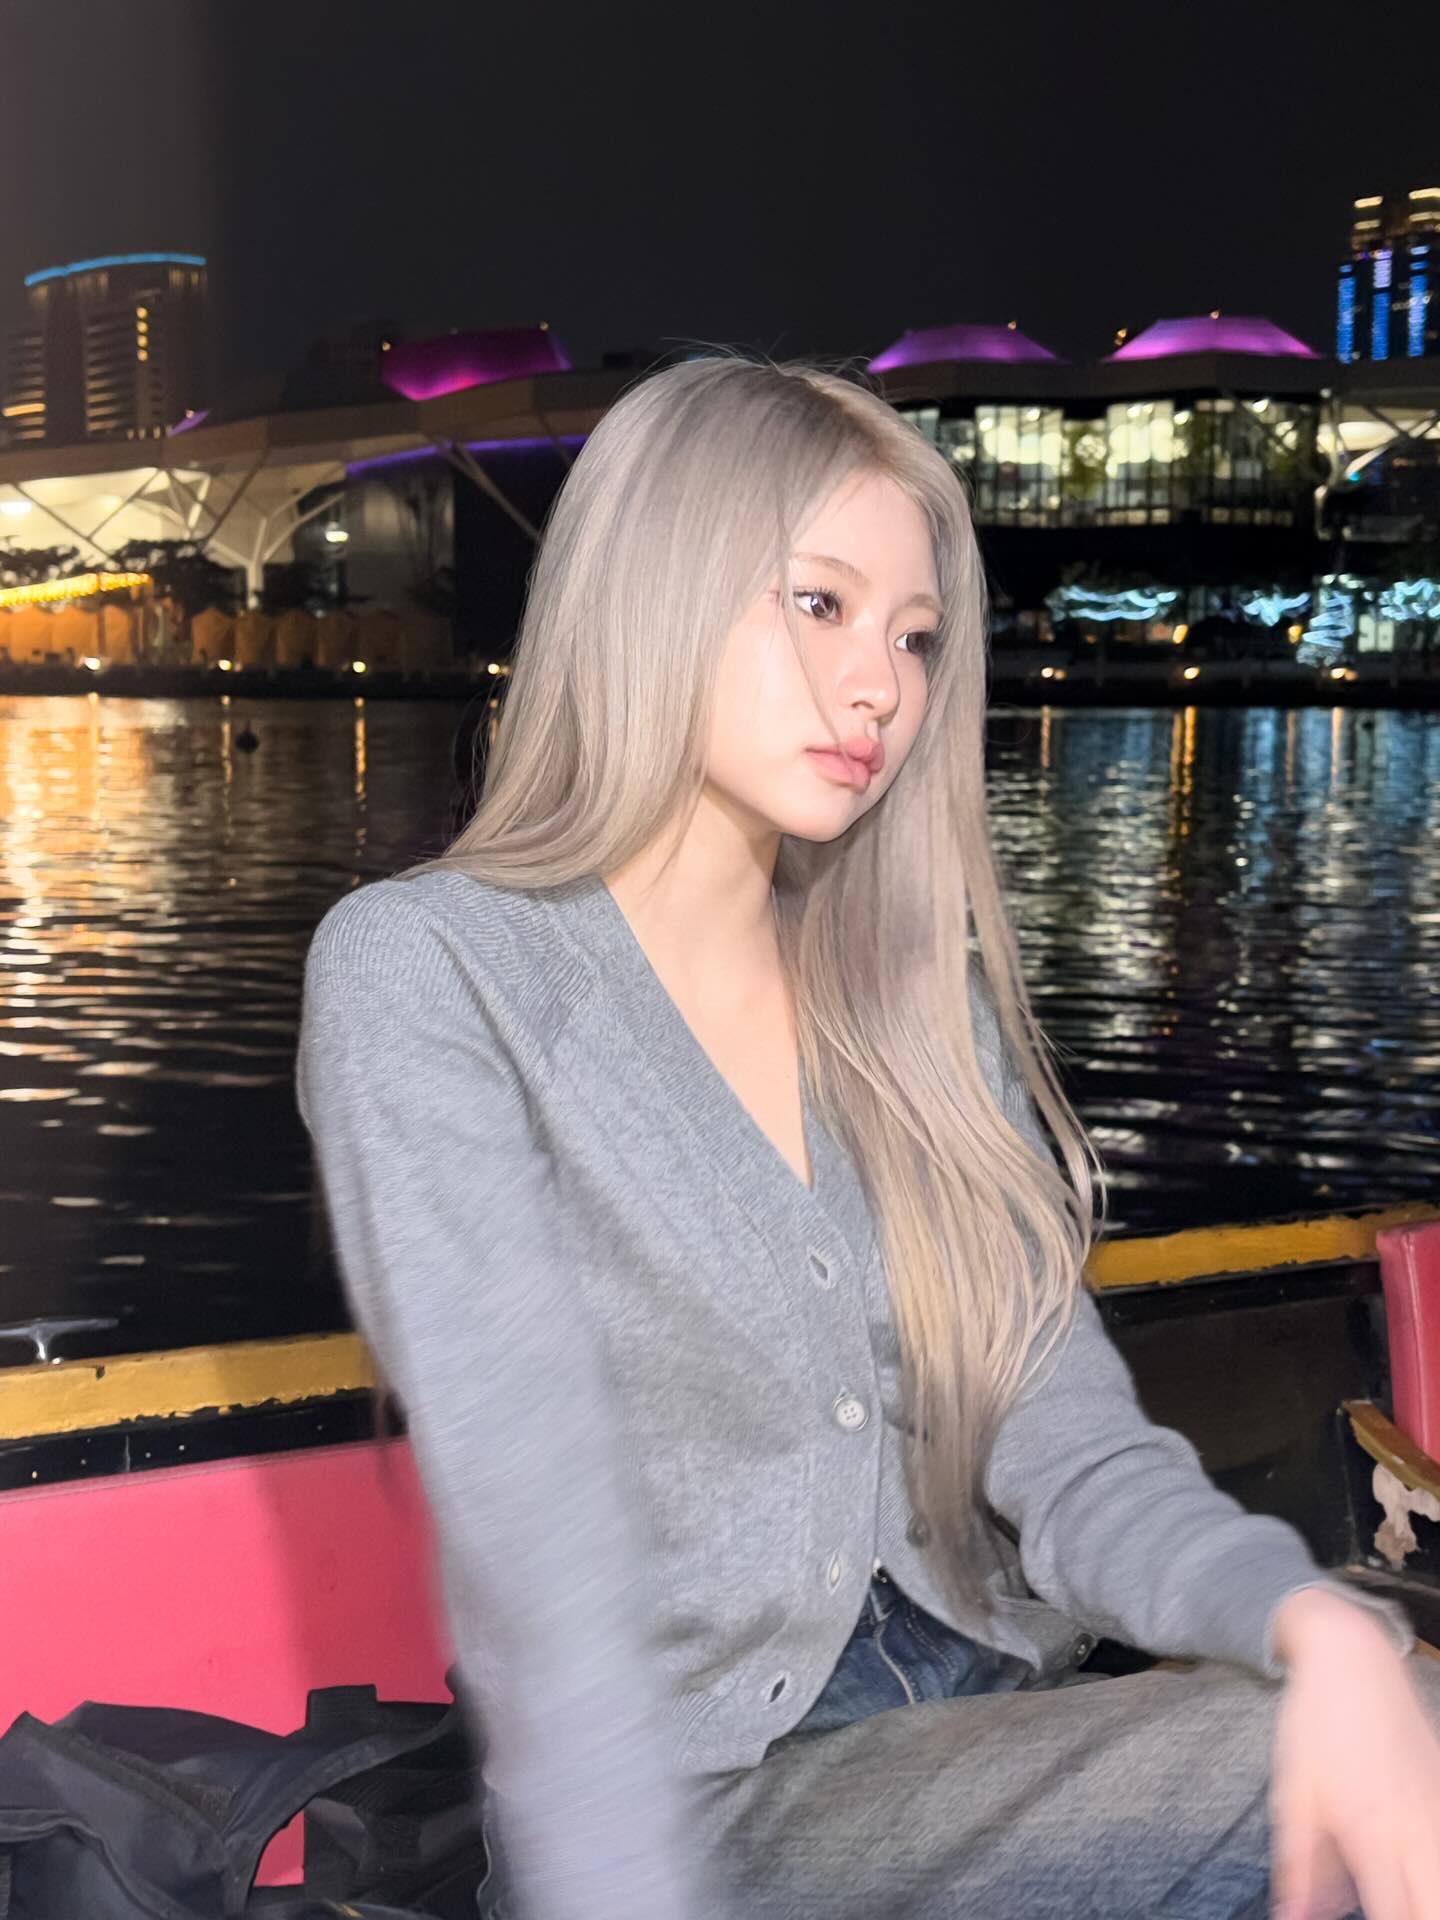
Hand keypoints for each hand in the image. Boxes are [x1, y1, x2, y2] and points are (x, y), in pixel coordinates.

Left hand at [1270, 1587, 1439, 1918]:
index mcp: (1370, 1829)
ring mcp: (1439, 1810)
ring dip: (1428, 1897)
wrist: (1353, 1656)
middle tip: (1390, 1912)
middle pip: (1436, 1909)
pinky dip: (1434, 1870)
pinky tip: (1414, 1870)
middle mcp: (1415, 1825)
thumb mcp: (1293, 1790)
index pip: (1396, 1918)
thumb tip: (1292, 1917)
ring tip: (1400, 1898)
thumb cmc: (1316, 1722)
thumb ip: (1298, 1863)